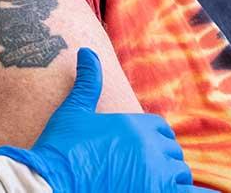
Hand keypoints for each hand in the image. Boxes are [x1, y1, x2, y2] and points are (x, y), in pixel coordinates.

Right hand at [0, 49, 215, 192]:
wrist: (50, 180)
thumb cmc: (60, 147)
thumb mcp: (73, 110)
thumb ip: (88, 82)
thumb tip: (87, 52)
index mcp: (135, 124)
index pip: (161, 129)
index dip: (154, 138)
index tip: (143, 149)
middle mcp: (151, 149)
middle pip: (172, 153)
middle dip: (161, 160)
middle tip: (142, 171)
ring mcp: (156, 177)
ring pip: (180, 176)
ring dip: (170, 180)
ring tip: (150, 183)